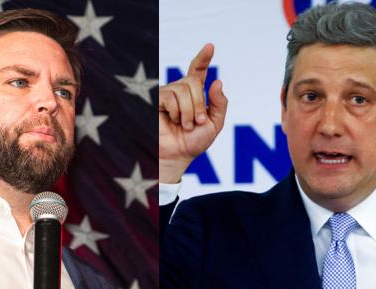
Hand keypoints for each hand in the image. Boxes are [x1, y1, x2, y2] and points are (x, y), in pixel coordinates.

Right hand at [159, 43, 227, 183]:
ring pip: (182, 89)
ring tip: (184, 125)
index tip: (210, 46)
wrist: (176, 155)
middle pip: (193, 81)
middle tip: (197, 122)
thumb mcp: (214, 124)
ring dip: (188, 111)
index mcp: (194, 94)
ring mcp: (167, 94)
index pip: (198, 71)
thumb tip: (217, 82)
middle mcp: (180, 91)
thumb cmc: (192, 142)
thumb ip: (219, 104)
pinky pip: (171, 97)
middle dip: (199, 104)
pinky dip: (177, 112)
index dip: (203, 58)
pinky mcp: (156, 100)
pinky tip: (173, 122)